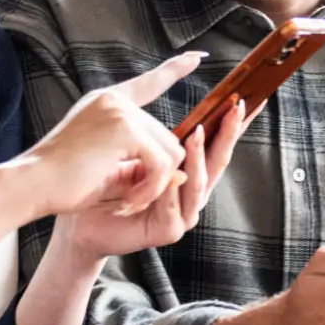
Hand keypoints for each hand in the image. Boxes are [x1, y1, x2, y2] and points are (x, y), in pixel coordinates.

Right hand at [19, 54, 201, 218]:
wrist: (30, 184)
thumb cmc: (61, 182)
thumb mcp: (107, 166)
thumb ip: (141, 161)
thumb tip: (182, 174)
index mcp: (106, 103)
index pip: (148, 83)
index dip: (173, 70)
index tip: (194, 57)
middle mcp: (114, 100)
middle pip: (167, 137)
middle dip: (157, 174)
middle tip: (130, 198)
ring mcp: (119, 111)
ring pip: (170, 152)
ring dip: (154, 185)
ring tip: (127, 200)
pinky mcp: (124, 129)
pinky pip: (161, 165)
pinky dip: (151, 189)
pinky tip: (129, 200)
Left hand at [57, 98, 255, 260]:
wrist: (79, 219)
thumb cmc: (106, 182)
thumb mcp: (134, 147)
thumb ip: (157, 131)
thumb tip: (175, 95)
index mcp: (187, 172)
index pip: (215, 143)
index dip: (232, 124)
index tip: (244, 99)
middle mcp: (190, 191)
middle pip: (217, 160)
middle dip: (228, 134)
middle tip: (235, 109)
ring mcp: (182, 212)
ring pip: (198, 183)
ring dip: (199, 158)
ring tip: (196, 134)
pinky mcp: (167, 229)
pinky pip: (174, 206)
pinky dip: (171, 190)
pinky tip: (170, 175)